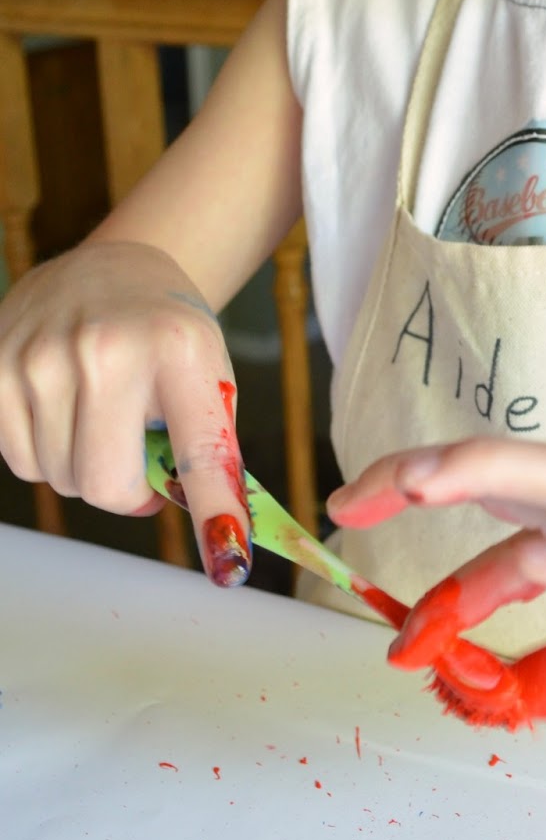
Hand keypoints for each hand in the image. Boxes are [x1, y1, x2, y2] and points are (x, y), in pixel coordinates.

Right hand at [0, 240, 250, 586]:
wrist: (110, 270)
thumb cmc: (167, 336)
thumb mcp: (208, 377)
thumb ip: (207, 451)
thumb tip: (215, 535)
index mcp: (179, 351)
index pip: (200, 452)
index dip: (215, 513)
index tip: (231, 570)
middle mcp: (106, 349)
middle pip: (105, 485)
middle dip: (124, 492)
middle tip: (138, 462)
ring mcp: (41, 355)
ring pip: (56, 477)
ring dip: (82, 469)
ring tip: (100, 419)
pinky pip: (16, 457)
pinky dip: (43, 451)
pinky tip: (63, 408)